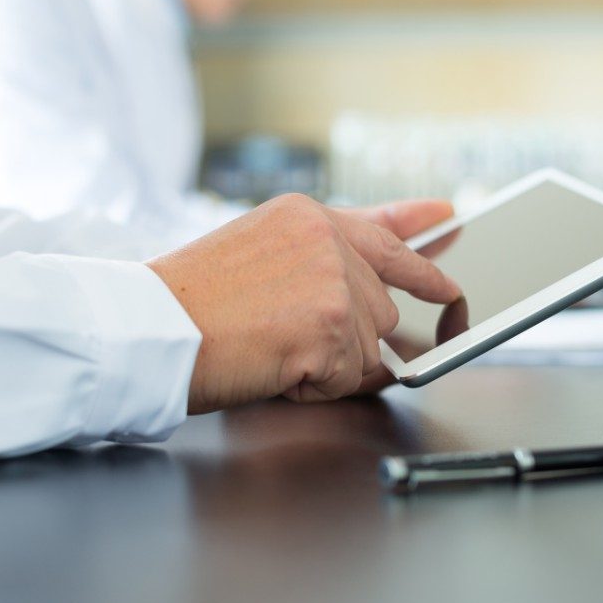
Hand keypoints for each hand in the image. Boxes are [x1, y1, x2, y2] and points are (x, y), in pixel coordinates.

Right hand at [147, 194, 459, 413]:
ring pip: (370, 349)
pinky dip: (313, 387)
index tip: (451, 252)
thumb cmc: (190, 301)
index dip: (422, 260)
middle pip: (381, 310)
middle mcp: (329, 239)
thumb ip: (325, 248)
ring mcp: (335, 281)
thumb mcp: (258, 249)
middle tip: (283, 336)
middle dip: (343, 338)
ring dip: (326, 363)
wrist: (151, 329)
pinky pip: (349, 378)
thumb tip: (390, 249)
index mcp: (308, 216)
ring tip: (267, 346)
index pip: (385, 236)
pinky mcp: (334, 327)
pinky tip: (271, 364)